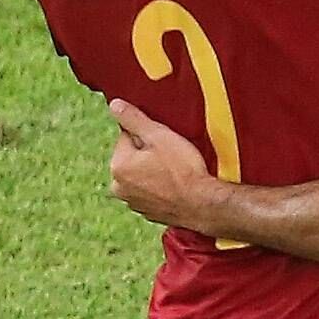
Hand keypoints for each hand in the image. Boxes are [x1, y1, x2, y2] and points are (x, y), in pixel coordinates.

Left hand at [105, 96, 219, 231]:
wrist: (203, 205)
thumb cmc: (183, 170)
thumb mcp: (159, 136)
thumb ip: (133, 119)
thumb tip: (114, 105)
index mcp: (118, 167)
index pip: (127, 136)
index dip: (149, 134)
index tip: (166, 141)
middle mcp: (119, 188)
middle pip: (133, 157)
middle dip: (149, 153)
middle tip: (173, 156)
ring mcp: (133, 203)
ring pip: (142, 174)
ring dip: (155, 170)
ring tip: (177, 171)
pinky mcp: (148, 213)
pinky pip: (152, 191)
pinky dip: (161, 186)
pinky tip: (177, 185)